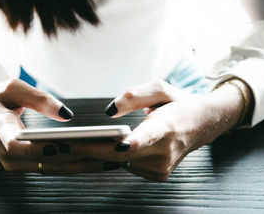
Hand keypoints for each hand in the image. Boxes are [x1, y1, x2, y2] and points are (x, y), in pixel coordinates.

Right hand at [0, 79, 106, 173]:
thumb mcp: (11, 88)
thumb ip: (38, 99)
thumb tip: (68, 115)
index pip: (16, 146)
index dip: (40, 148)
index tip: (63, 145)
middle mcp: (7, 155)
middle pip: (46, 161)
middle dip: (79, 157)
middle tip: (109, 149)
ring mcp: (16, 165)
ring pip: (54, 168)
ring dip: (84, 165)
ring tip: (113, 156)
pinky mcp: (27, 166)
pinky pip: (54, 168)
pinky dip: (76, 164)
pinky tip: (99, 159)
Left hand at [69, 80, 248, 180]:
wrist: (203, 125)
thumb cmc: (179, 104)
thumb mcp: (160, 88)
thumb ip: (133, 95)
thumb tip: (109, 111)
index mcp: (168, 126)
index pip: (151, 136)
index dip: (135, 141)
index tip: (120, 143)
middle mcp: (166, 151)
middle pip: (121, 155)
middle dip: (88, 150)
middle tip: (59, 144)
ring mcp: (162, 167)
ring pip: (119, 163)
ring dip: (93, 156)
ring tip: (65, 147)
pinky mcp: (157, 175)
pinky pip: (125, 166)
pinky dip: (108, 159)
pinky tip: (91, 151)